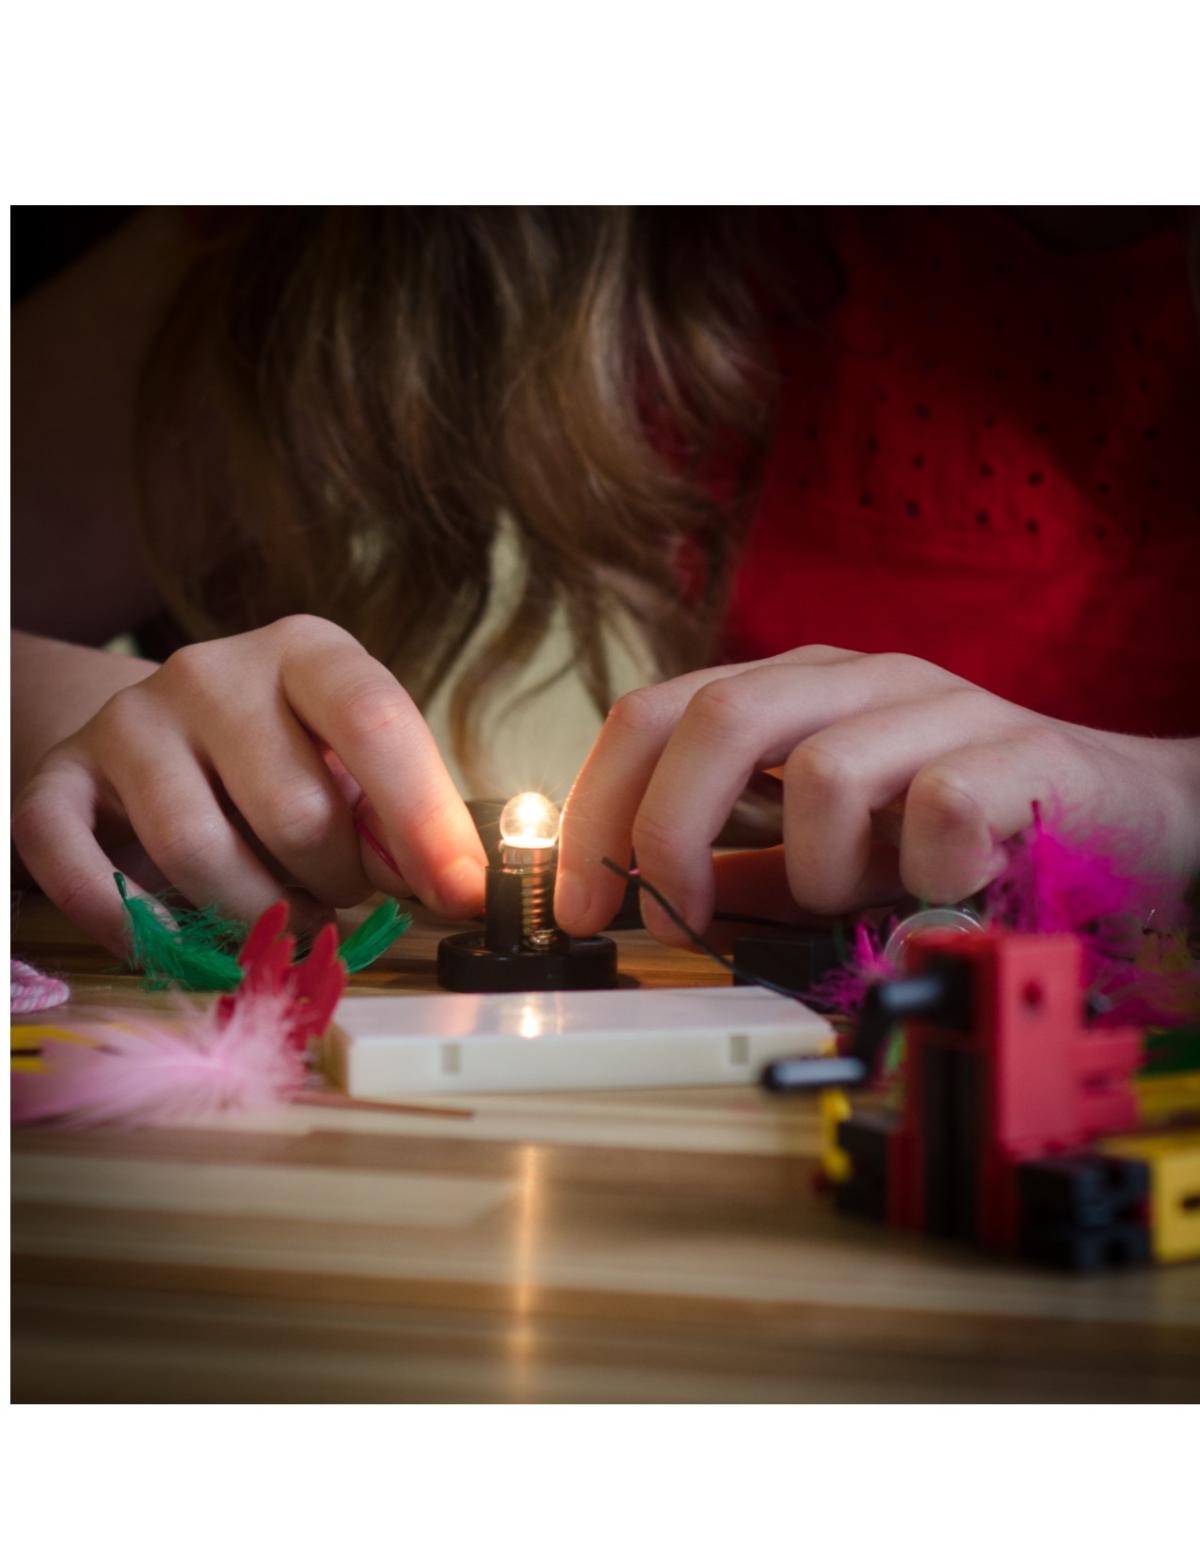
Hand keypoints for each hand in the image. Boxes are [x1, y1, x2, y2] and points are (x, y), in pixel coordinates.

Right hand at [12, 616, 486, 954]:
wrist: (164, 740)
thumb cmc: (286, 763)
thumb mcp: (355, 770)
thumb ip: (400, 820)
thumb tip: (453, 883)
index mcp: (306, 652)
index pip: (374, 719)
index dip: (424, 817)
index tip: (459, 894)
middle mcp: (211, 671)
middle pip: (291, 808)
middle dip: (335, 883)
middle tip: (340, 896)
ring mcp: (129, 721)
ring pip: (197, 851)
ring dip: (252, 914)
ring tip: (278, 914)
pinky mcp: (59, 777)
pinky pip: (76, 865)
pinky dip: (128, 924)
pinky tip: (171, 944)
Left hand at [554, 645, 1199, 945]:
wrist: (1121, 812)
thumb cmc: (959, 827)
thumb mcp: (827, 849)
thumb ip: (745, 865)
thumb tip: (647, 899)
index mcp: (794, 689)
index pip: (655, 713)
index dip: (597, 806)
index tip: (576, 898)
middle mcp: (855, 678)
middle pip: (716, 716)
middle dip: (668, 831)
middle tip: (674, 919)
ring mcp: (938, 706)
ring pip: (823, 771)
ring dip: (818, 871)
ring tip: (858, 894)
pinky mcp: (1018, 751)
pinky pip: (939, 808)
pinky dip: (924, 871)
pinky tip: (946, 883)